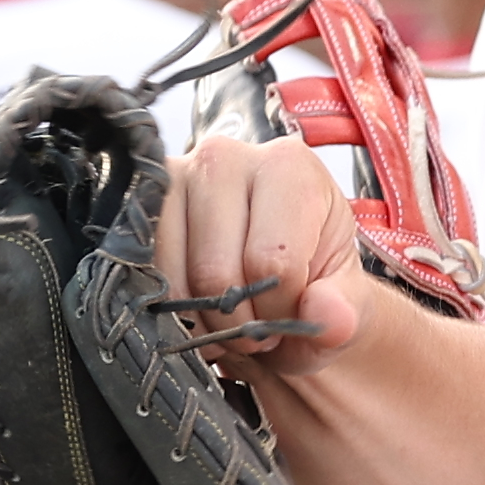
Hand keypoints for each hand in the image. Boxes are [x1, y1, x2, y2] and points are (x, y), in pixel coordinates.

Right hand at [158, 134, 371, 376]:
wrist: (275, 282)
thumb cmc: (312, 283)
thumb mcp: (345, 302)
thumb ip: (345, 311)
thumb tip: (327, 314)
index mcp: (290, 167)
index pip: (272, 261)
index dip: (278, 311)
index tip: (287, 318)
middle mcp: (226, 157)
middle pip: (216, 272)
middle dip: (237, 321)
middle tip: (255, 328)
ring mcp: (173, 176)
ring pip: (175, 278)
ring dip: (203, 321)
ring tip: (228, 320)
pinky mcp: (140, 206)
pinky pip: (143, 275)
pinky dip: (170, 311)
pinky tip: (196, 312)